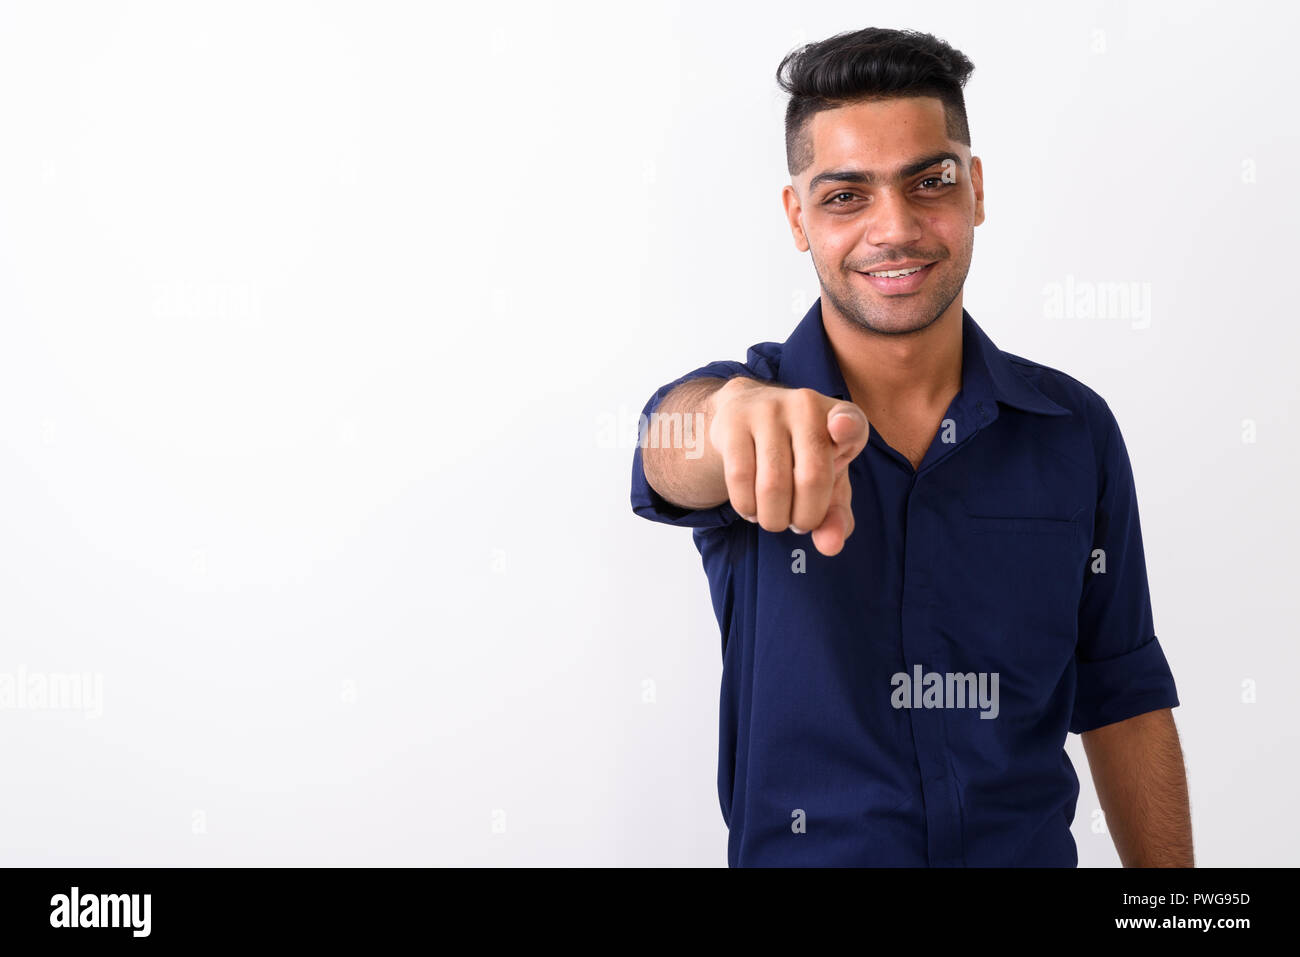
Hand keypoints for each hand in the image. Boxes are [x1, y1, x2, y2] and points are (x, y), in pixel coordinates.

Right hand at [706, 378, 869, 555]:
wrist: (748, 410)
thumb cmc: (799, 453)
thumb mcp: (827, 481)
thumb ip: (836, 515)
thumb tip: (830, 546)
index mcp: (841, 418)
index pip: (850, 422)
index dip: (847, 429)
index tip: (841, 432)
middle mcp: (806, 407)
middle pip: (810, 478)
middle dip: (805, 518)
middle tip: (799, 523)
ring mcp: (767, 411)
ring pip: (772, 484)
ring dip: (773, 518)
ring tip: (775, 518)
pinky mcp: (734, 422)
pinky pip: (739, 478)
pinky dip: (747, 507)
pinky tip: (752, 509)